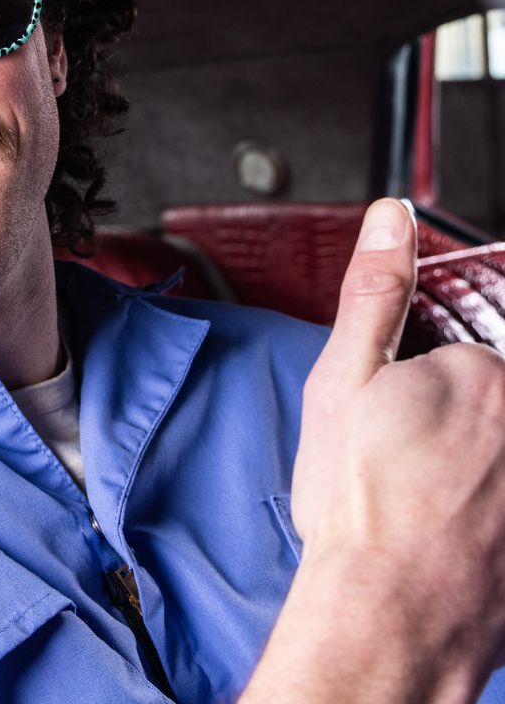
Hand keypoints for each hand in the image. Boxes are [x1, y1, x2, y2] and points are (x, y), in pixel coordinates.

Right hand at [246, 199, 504, 702]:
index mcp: (481, 374)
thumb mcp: (342, 377)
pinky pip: (495, 498)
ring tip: (421, 511)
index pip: (455, 361)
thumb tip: (391, 218)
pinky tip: (448, 536)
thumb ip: (374, 291)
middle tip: (404, 473)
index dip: (411, 394)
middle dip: (445, 432)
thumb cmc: (361, 502)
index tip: (390, 430)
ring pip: (490, 458)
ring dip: (463, 475)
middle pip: (484, 409)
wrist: (389, 612)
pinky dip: (476, 508)